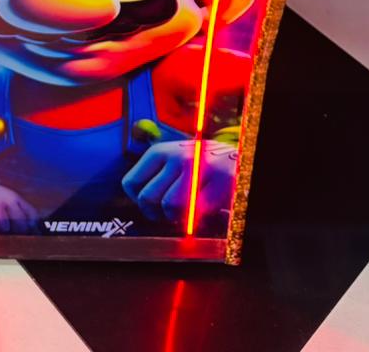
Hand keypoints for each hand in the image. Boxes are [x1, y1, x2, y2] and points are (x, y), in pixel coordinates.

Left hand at [122, 140, 237, 228]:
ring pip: (169, 206)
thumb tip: (138, 199)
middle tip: (171, 213)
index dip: (139, 201)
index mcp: (160, 151)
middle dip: (157, 213)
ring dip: (177, 217)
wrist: (238, 160)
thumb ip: (155, 174)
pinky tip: (203, 210)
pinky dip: (197, 218)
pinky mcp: (218, 183)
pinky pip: (196, 211)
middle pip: (147, 198)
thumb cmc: (201, 165)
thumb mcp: (174, 158)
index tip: (154, 205)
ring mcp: (198, 168)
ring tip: (187, 211)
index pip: (130, 183)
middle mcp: (176, 156)